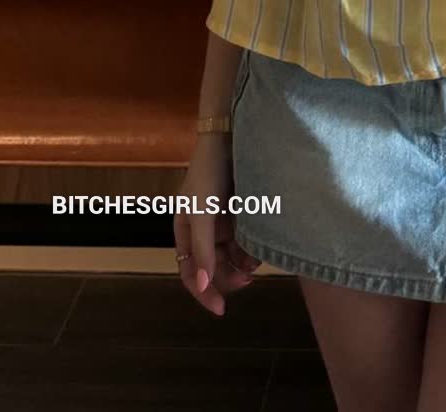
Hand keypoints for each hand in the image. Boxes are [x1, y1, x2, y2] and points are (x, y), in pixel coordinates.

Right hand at [175, 136, 261, 316]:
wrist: (230, 136)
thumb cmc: (209, 172)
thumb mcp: (202, 211)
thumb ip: (201, 248)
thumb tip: (201, 285)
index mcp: (185, 231)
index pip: (189, 273)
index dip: (203, 292)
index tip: (221, 310)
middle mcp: (202, 230)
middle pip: (212, 268)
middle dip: (228, 277)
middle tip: (249, 280)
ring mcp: (222, 222)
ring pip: (231, 256)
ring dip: (242, 264)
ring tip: (256, 263)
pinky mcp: (240, 213)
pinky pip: (244, 240)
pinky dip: (251, 248)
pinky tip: (260, 248)